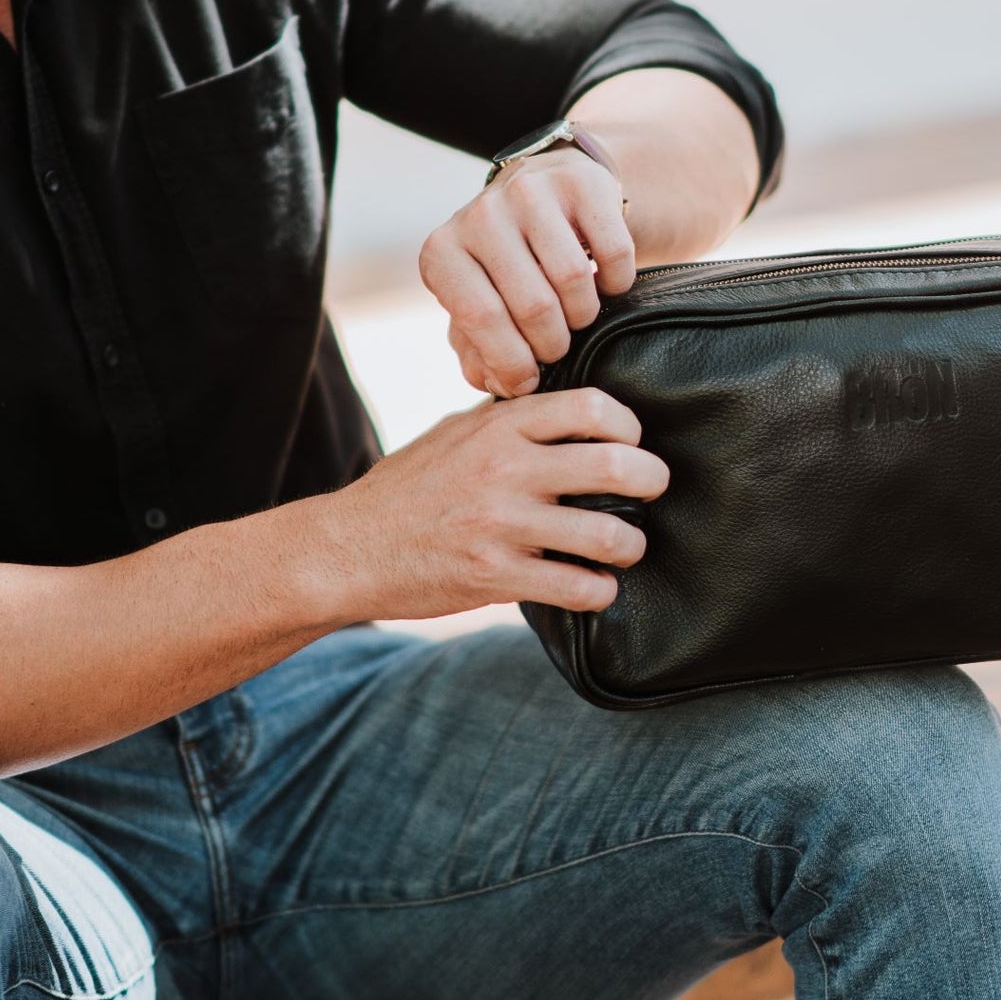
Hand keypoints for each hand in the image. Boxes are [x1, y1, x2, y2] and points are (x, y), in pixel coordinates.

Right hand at [330, 386, 667, 620]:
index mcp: (499, 426)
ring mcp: (501, 525)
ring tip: (627, 547)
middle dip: (652, 480)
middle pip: (615, 464)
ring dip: (631, 545)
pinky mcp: (495, 577)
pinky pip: (577, 588)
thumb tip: (568, 410)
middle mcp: (505, 469)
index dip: (629, 425)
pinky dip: (599, 592)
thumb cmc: (407, 487)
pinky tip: (595, 588)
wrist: (347, 548)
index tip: (632, 442)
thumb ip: (510, 419)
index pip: (592, 408)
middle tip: (653, 489)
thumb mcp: (456, 432)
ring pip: (606, 534)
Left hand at [418, 146, 635, 396]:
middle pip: (534, 305)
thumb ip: (479, 353)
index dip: (513, 362)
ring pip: (574, 279)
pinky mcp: (579, 181)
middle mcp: (480, 215)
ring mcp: (529, 192)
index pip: (481, 319)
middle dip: (554, 344)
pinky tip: (605, 283)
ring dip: (586, 314)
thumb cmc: (509, 265)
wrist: (547, 192)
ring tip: (578, 315)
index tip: (531, 380)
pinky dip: (618, 281)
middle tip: (559, 346)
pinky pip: (613, 252)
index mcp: (443, 252)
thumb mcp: (481, 304)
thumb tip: (503, 383)